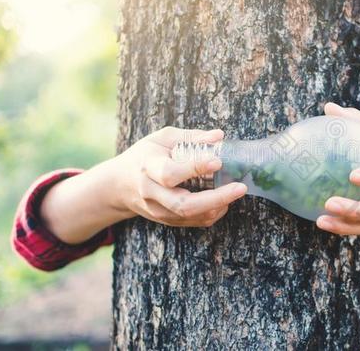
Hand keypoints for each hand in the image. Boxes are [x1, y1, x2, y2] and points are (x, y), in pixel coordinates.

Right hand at [112, 126, 246, 226]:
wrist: (119, 185)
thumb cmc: (145, 155)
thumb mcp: (162, 138)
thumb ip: (191, 137)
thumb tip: (219, 136)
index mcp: (147, 167)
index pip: (170, 173)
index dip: (194, 168)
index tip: (218, 161)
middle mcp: (151, 193)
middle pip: (183, 204)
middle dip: (215, 198)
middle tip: (239, 188)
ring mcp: (158, 210)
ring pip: (190, 216)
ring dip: (217, 207)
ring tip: (235, 192)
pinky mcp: (166, 221)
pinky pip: (192, 222)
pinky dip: (211, 214)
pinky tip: (223, 202)